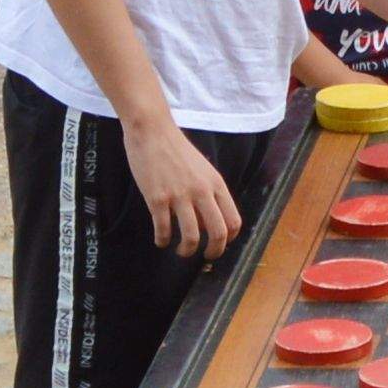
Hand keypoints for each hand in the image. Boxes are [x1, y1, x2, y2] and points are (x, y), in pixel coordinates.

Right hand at [122, 118, 249, 259]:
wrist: (153, 131)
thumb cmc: (177, 151)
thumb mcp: (202, 170)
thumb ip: (208, 194)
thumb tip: (206, 224)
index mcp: (216, 184)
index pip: (234, 221)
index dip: (229, 239)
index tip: (219, 244)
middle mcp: (201, 191)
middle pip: (218, 233)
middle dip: (214, 251)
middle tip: (205, 257)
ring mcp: (179, 195)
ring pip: (191, 237)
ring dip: (186, 251)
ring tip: (181, 251)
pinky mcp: (157, 198)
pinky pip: (163, 230)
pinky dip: (162, 240)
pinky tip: (160, 240)